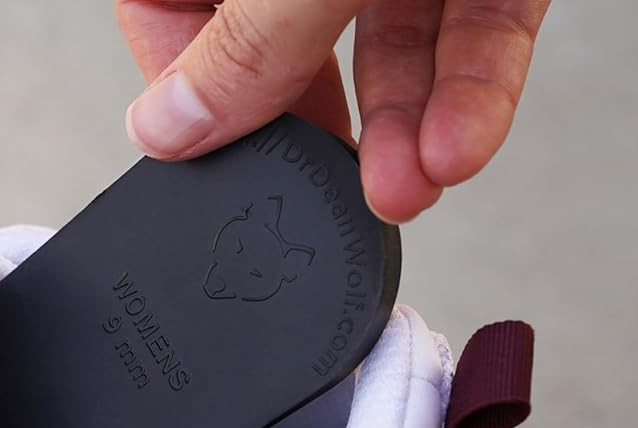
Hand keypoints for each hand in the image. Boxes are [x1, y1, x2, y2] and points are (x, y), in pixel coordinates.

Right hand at [115, 0, 549, 222]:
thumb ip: (243, 46)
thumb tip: (167, 127)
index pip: (168, 15)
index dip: (187, 93)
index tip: (210, 159)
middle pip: (284, 51)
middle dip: (319, 138)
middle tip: (316, 199)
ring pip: (386, 55)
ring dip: (400, 137)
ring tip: (406, 192)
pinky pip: (471, 34)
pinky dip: (470, 94)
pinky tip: (458, 146)